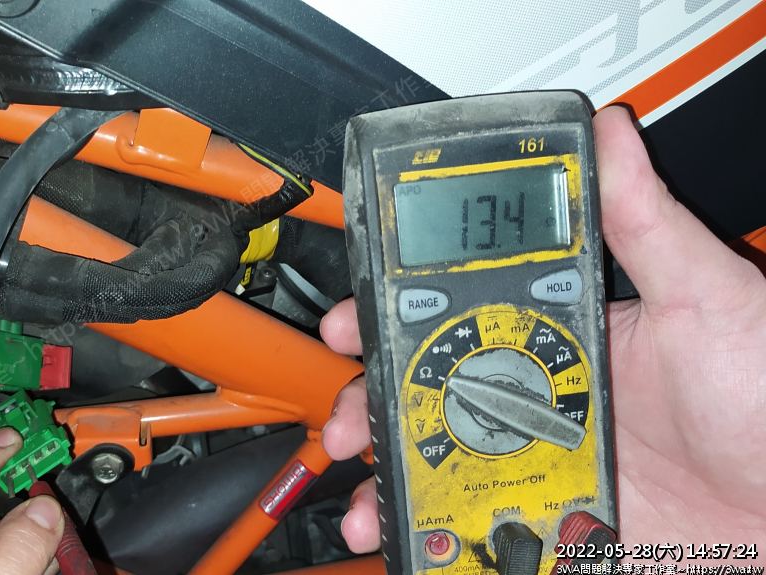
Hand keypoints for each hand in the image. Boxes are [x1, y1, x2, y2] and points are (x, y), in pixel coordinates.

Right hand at [320, 106, 765, 556]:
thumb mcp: (704, 298)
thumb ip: (647, 222)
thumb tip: (610, 134)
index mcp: (563, 334)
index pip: (462, 314)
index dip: (397, 314)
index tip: (356, 318)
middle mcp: (543, 395)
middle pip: (432, 390)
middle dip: (372, 399)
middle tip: (349, 417)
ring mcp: (543, 460)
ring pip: (442, 461)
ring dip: (392, 477)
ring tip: (370, 497)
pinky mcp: (554, 518)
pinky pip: (476, 526)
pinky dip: (432, 538)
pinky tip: (411, 538)